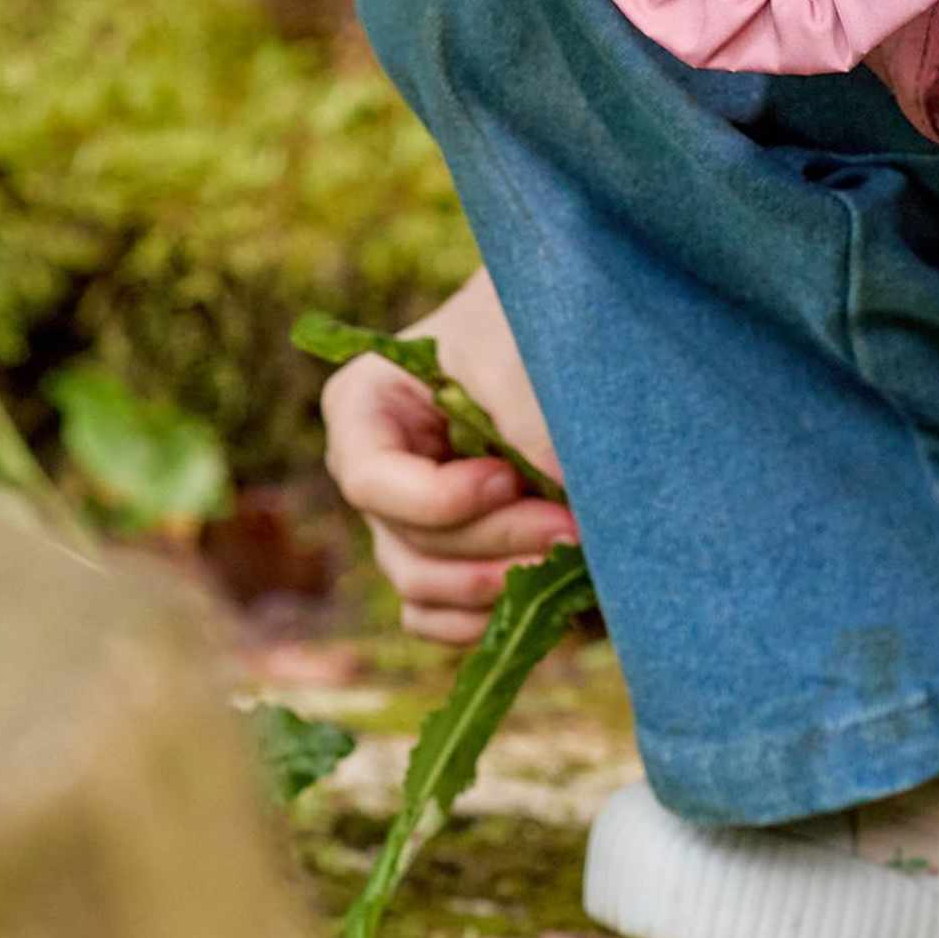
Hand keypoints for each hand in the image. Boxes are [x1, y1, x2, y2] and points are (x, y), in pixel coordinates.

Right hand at [319, 268, 574, 645]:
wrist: (567, 322)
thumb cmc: (530, 319)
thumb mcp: (518, 350)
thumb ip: (526, 419)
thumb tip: (558, 497)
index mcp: (364, 409)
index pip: (372, 482)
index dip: (441, 499)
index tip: (509, 476)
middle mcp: (376, 472)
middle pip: (408, 545)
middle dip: (494, 545)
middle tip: (574, 528)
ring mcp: (407, 520)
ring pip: (425, 589)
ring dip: (498, 587)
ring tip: (574, 557)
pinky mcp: (447, 554)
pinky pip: (440, 618)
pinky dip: (489, 618)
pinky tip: (550, 603)